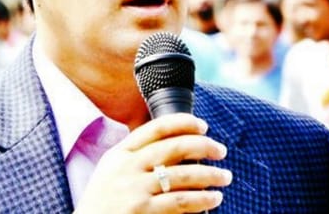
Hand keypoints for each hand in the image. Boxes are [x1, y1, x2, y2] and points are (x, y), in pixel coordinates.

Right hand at [74, 113, 231, 213]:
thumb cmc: (103, 204)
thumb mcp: (110, 172)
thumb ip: (134, 158)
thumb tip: (174, 145)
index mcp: (119, 154)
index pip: (155, 128)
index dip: (183, 122)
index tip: (202, 125)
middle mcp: (126, 167)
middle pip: (174, 147)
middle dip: (204, 146)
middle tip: (221, 150)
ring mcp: (134, 190)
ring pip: (183, 175)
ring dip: (210, 175)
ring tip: (225, 178)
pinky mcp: (142, 211)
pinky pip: (181, 201)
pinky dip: (202, 199)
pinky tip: (214, 199)